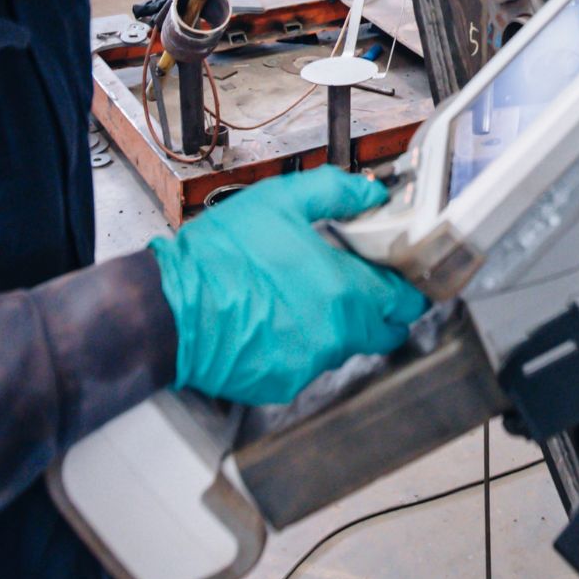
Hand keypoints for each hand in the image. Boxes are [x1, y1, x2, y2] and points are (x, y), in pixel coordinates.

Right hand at [149, 168, 427, 405]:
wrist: (170, 309)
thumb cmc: (220, 256)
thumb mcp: (280, 201)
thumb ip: (336, 193)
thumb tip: (371, 194)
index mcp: (344, 289)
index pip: (407, 301)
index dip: (408, 286)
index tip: (399, 275)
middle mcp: (335, 334)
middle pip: (384, 331)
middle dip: (379, 311)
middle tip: (357, 285)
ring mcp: (309, 365)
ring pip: (344, 347)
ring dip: (336, 326)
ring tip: (300, 296)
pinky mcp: (282, 385)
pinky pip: (306, 365)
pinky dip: (299, 346)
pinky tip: (273, 321)